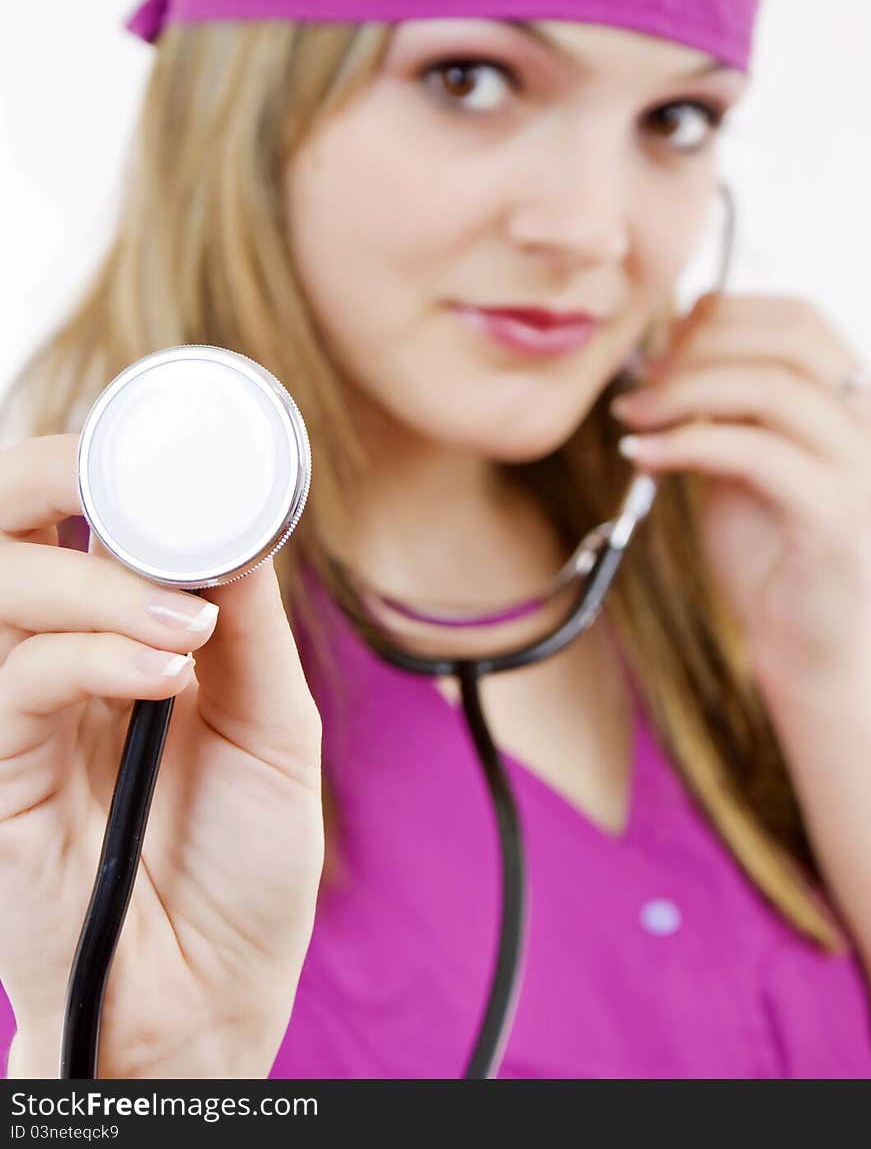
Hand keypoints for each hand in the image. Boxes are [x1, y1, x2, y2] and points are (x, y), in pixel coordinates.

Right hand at [0, 434, 323, 1077]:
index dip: (114, 462)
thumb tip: (239, 519)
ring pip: (0, 588)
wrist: (215, 999)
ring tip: (190, 623)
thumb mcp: (274, 725)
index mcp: (124, 634)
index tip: (186, 440)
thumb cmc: (243, 865)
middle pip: (4, 524)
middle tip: (127, 478)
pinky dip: (92, 654)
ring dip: (97, 582)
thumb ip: (248, 626)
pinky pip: (14, 680)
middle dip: (50, 471)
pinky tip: (166, 671)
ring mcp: (20, 716)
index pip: (85, 516)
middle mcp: (61, 659)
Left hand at [610, 292, 870, 703]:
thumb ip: (720, 407)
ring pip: (772, 388)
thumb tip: (664, 352)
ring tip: (632, 415)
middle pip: (786, 340)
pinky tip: (644, 455)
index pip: (799, 318)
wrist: (808, 649)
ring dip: (685, 391)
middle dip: (698, 348)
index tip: (660, 345)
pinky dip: (688, 443)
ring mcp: (863, 468)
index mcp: (853, 401)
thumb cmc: (772, 554)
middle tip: (639, 381)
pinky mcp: (836, 516)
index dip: (722, 315)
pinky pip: (756, 452)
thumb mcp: (739, 460)